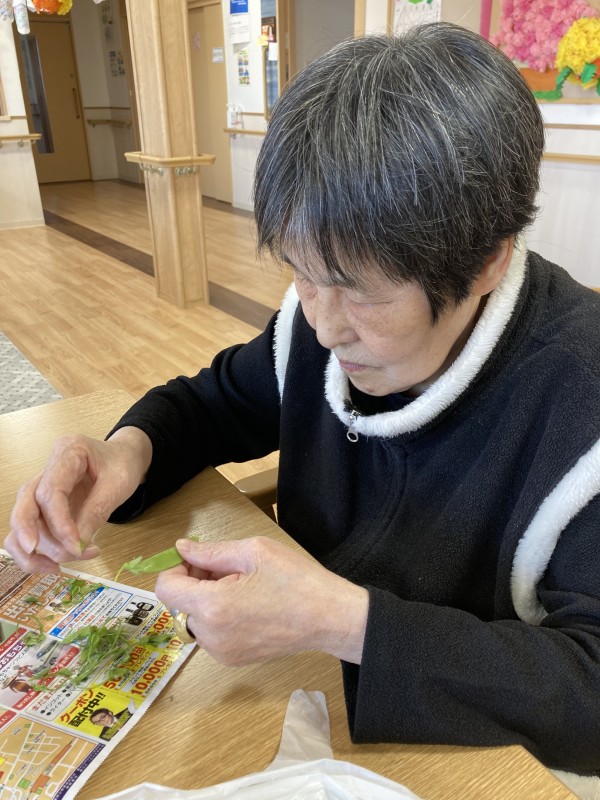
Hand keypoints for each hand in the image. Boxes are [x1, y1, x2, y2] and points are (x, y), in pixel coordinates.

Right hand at [5, 427, 151, 573]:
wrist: (124, 457)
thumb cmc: (122, 464)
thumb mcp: (119, 484)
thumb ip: (97, 512)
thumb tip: (78, 545)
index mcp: (67, 452)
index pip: (50, 491)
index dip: (59, 523)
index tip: (76, 546)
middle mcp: (47, 469)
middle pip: (25, 503)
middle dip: (31, 535)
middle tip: (52, 559)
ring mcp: (41, 487)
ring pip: (23, 520)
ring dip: (40, 548)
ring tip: (71, 560)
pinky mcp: (44, 505)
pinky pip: (29, 529)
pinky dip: (37, 551)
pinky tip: (55, 564)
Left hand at [155, 536, 368, 665]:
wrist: (328, 617)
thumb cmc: (295, 579)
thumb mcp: (254, 551)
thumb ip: (211, 551)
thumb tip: (181, 549)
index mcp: (213, 606)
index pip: (166, 588)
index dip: (176, 568)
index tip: (198, 560)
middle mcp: (210, 635)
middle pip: (179, 604)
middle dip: (194, 582)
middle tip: (226, 568)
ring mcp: (221, 652)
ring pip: (194, 619)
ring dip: (206, 600)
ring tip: (241, 586)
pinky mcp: (232, 659)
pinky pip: (210, 634)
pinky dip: (218, 616)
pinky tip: (246, 604)